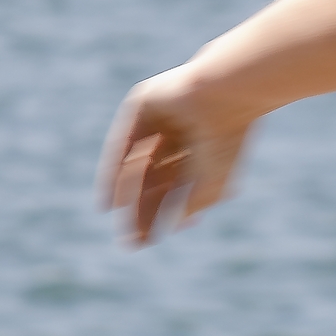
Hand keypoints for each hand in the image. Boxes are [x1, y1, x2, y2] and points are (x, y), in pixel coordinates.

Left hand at [99, 70, 253, 244]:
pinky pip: (121, 143)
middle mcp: (181, 134)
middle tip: (131, 239)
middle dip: (141, 209)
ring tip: (121, 221)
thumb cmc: (226, 141)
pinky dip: (112, 172)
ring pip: (137, 163)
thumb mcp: (209, 186)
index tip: (149, 241)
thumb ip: (185, 208)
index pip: (175, 187)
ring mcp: (160, 118)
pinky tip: (109, 201)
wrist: (224, 94)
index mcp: (203, 150)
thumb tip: (162, 231)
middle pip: (153, 179)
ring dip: (128, 194)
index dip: (161, 215)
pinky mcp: (142, 105)